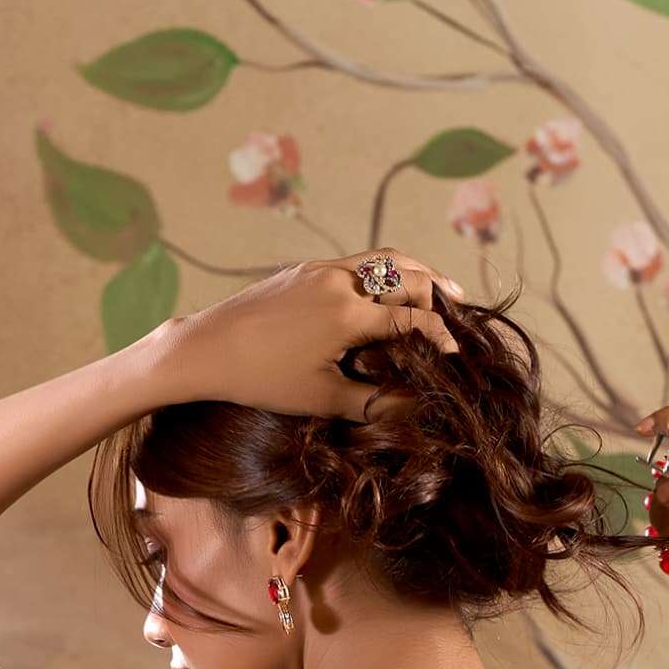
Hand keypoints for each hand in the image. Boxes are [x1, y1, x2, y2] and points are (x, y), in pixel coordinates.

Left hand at [154, 252, 461, 416]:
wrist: (207, 347)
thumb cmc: (262, 379)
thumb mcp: (320, 398)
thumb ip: (370, 402)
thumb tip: (412, 409)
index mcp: (348, 314)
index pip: (411, 317)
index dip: (439, 334)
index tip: (455, 352)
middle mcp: (340, 282)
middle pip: (404, 274)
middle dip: (436, 289)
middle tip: (461, 303)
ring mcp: (321, 270)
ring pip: (381, 259)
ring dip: (413, 271)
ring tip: (437, 283)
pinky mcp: (305, 269)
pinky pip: (356, 262)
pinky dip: (383, 271)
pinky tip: (387, 286)